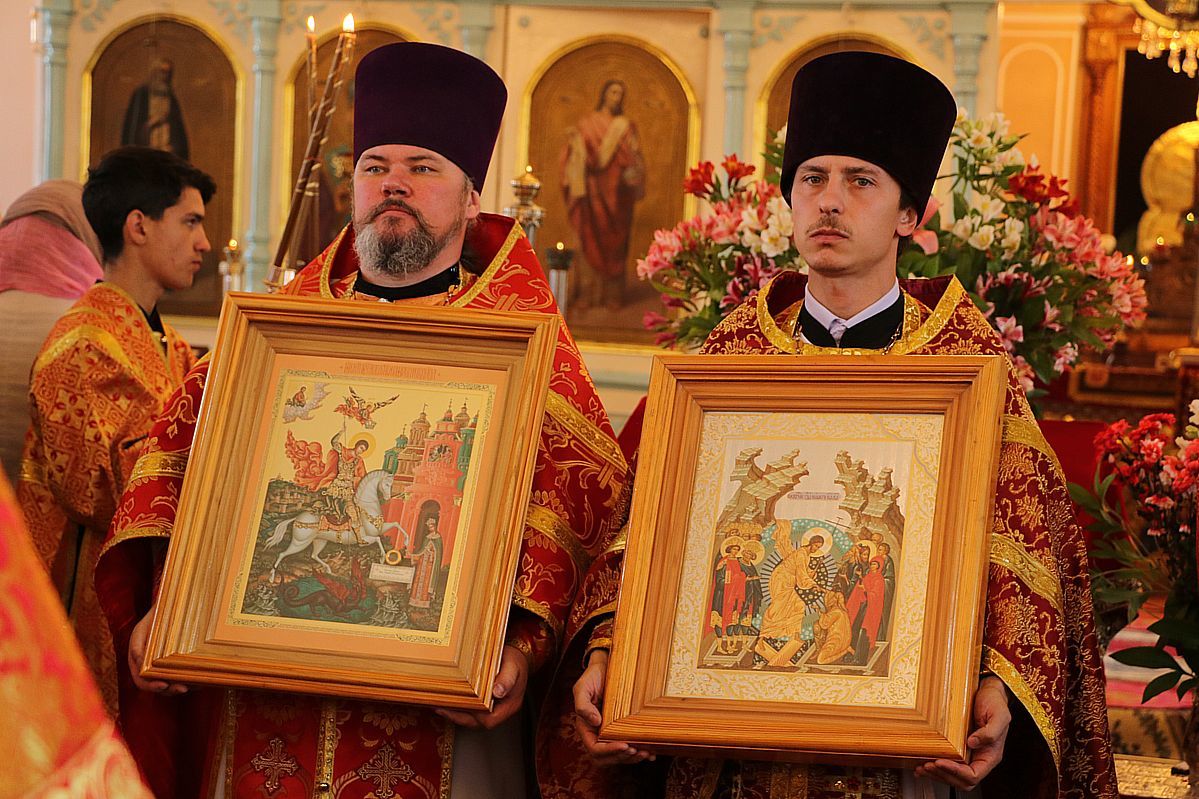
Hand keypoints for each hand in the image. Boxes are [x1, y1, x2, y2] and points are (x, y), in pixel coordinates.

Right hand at [128, 609, 187, 694]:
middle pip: (159, 687)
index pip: (142, 681)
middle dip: (170, 690)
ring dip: (182, 686)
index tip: (163, 684)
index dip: (151, 686)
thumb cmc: (153, 620)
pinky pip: (185, 676)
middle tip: (182, 688)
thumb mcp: (142, 630)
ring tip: (192, 684)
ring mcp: (167, 667)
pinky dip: (191, 679)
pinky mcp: (181, 664)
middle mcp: (152, 669)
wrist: (171, 608)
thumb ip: (137, 646)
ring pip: (173, 684)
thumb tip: (138, 661)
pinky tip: (200, 679)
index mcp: (139, 664)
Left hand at [436, 645, 528, 729]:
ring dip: (456, 714)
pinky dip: (459, 708)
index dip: (475, 716)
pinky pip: (471, 711)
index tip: (461, 705)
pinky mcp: (485, 703)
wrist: (518, 656)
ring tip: (439, 707)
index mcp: (510, 705)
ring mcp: (492, 708)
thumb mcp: (513, 667)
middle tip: (441, 709)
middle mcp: (500, 710)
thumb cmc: (516, 661)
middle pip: (478, 723)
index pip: (491, 719)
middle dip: (458, 717)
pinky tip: (447, 701)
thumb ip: (507, 680)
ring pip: (472, 719)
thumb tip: (497, 692)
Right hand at [572, 649, 653, 765]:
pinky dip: (640, 753)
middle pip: (608, 757)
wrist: (606, 667)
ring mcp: (611, 732)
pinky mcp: (623, 729)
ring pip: (620, 755)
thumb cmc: (593, 676)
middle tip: (637, 751)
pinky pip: (630, 746)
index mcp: (587, 727)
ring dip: (633, 758)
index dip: (608, 751)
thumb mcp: (582, 687)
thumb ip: (583, 705)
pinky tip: (651, 753)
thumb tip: (595, 722)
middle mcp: (598, 733)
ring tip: (646, 753)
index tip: (624, 745)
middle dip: (623, 757)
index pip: (594, 748)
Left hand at [914, 676, 1009, 789]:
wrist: (987, 691)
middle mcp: (978, 757)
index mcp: (990, 755)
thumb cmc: (994, 702)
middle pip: (961, 780)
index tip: (941, 762)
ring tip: (921, 768)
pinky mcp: (956, 747)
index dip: (957, 773)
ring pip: (952, 775)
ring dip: (936, 774)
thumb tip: (972, 743)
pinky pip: (946, 763)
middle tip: (927, 766)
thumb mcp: (999, 715)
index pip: (974, 775)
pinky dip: (933, 767)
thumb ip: (990, 732)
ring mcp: (966, 754)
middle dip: (943, 775)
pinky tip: (921, 765)